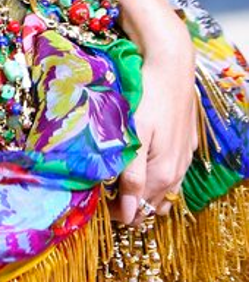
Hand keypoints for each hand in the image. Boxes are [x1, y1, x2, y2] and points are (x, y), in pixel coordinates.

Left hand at [113, 14, 197, 225]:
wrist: (171, 66)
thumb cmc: (147, 97)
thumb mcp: (135, 136)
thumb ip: (132, 176)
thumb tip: (127, 214)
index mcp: (163, 174)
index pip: (138, 211)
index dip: (117, 212)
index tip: (97, 200)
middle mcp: (177, 173)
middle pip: (152, 206)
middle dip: (130, 204)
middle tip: (106, 189)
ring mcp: (184, 160)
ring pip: (164, 194)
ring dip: (145, 193)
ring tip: (122, 178)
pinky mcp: (186, 147)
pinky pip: (173, 176)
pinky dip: (157, 178)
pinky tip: (143, 161)